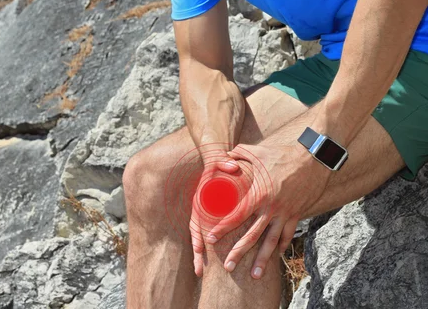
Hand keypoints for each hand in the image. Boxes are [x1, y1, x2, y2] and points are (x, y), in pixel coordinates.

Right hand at [190, 148, 239, 276]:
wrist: (210, 153)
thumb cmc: (215, 159)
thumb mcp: (218, 159)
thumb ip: (222, 162)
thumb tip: (230, 166)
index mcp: (201, 198)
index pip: (196, 219)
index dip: (198, 235)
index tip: (201, 249)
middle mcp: (199, 208)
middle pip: (196, 234)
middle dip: (197, 254)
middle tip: (199, 272)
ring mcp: (203, 212)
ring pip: (199, 237)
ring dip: (199, 256)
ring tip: (199, 274)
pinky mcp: (208, 213)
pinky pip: (204, 233)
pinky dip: (205, 247)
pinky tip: (207, 262)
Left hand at [207, 142, 329, 278]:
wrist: (314, 158)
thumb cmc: (282, 154)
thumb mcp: (257, 151)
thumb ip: (237, 155)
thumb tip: (223, 157)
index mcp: (259, 194)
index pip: (237, 216)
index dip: (223, 228)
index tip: (211, 239)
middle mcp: (272, 208)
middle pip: (253, 235)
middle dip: (239, 252)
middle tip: (227, 267)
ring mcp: (286, 213)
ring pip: (272, 242)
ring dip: (263, 260)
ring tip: (254, 275)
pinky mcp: (297, 214)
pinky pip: (288, 234)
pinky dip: (282, 246)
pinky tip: (276, 256)